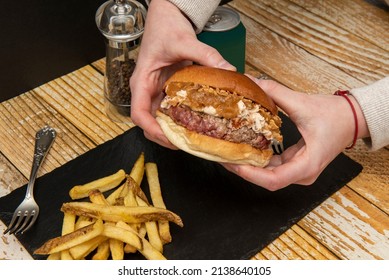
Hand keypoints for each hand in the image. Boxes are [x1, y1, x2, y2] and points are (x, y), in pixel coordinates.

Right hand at [130, 0, 233, 148]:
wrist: (166, 18)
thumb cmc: (165, 28)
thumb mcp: (185, 41)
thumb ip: (206, 55)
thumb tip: (229, 71)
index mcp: (142, 81)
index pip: (138, 113)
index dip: (152, 129)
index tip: (169, 136)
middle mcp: (146, 90)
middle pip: (147, 123)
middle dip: (164, 136)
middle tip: (186, 143)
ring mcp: (155, 92)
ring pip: (158, 120)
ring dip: (172, 132)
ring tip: (192, 138)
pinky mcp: (165, 91)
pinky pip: (169, 112)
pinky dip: (179, 121)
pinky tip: (194, 124)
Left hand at [222, 78, 368, 190]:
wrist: (354, 117)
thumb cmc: (336, 115)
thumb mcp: (302, 103)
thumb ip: (274, 92)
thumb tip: (251, 82)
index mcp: (307, 165)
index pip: (274, 179)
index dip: (250, 174)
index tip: (234, 163)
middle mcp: (303, 173)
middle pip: (267, 180)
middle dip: (244, 169)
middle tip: (223, 156)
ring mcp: (300, 171)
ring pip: (269, 175)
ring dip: (249, 165)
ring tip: (229, 152)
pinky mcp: (296, 164)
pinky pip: (273, 167)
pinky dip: (258, 160)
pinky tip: (244, 149)